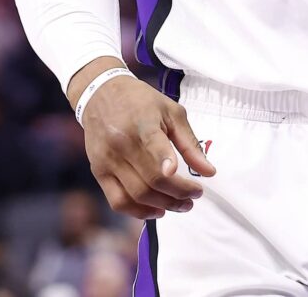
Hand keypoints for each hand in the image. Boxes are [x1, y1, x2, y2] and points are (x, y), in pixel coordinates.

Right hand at [79, 71, 215, 218]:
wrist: (100, 94)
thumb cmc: (142, 102)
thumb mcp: (172, 112)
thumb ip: (190, 143)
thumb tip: (209, 172)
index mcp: (143, 125)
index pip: (157, 151)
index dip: (174, 171)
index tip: (196, 187)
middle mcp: (122, 145)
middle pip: (151, 181)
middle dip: (178, 195)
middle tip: (194, 198)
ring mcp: (107, 161)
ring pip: (136, 195)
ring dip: (162, 206)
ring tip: (181, 206)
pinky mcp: (98, 172)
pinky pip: (117, 201)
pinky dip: (138, 212)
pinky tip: (156, 211)